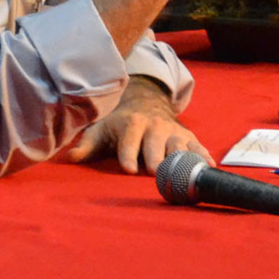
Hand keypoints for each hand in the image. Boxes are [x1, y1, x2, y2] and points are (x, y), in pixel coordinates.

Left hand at [63, 77, 213, 173]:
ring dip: (183, 160)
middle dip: (157, 159)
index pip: (129, 142)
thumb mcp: (100, 130)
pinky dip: (204, 158)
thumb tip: (69, 157)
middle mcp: (154, 126)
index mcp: (131, 124)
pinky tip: (209, 168)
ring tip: (186, 175)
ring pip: (180, 146)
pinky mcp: (188, 137)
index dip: (129, 155)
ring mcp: (174, 132)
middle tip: (157, 174)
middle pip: (157, 145)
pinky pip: (198, 147)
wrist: (146, 103)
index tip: (130, 169)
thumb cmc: (118, 124)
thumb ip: (87, 146)